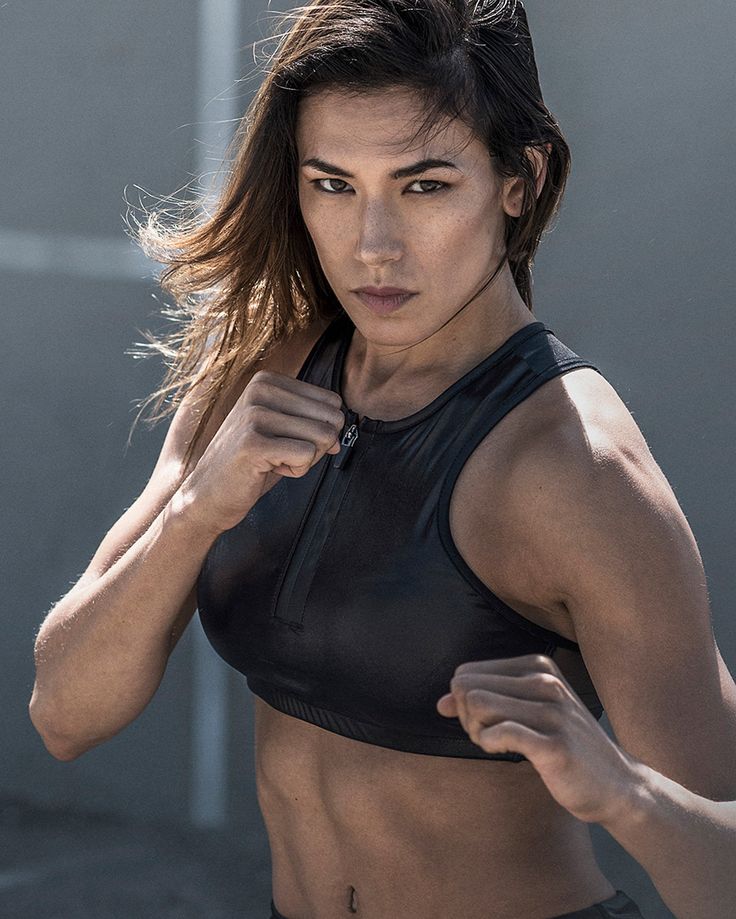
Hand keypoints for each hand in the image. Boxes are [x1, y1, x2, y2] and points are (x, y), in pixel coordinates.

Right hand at [180, 370, 344, 533]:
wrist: (207, 495)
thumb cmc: (250, 463)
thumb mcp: (282, 431)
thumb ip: (314, 422)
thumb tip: (341, 430)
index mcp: (267, 380)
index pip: (332, 403)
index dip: (318, 431)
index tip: (286, 440)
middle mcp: (260, 389)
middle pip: (331, 419)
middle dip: (316, 446)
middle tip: (282, 455)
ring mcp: (254, 415)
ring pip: (323, 437)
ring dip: (305, 460)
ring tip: (273, 461)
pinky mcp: (252, 443)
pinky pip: (307, 456)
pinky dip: (296, 471)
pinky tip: (268, 470)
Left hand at [436, 653, 644, 824]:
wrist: (617, 785)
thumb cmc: (562, 746)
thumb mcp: (524, 713)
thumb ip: (482, 702)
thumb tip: (440, 703)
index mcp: (537, 666)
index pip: (467, 672)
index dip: (462, 701)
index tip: (483, 721)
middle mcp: (545, 681)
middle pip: (466, 687)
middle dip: (464, 716)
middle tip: (484, 736)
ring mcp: (552, 710)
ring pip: (477, 705)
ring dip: (475, 731)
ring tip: (494, 743)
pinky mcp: (554, 743)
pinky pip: (497, 732)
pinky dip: (489, 743)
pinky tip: (504, 751)